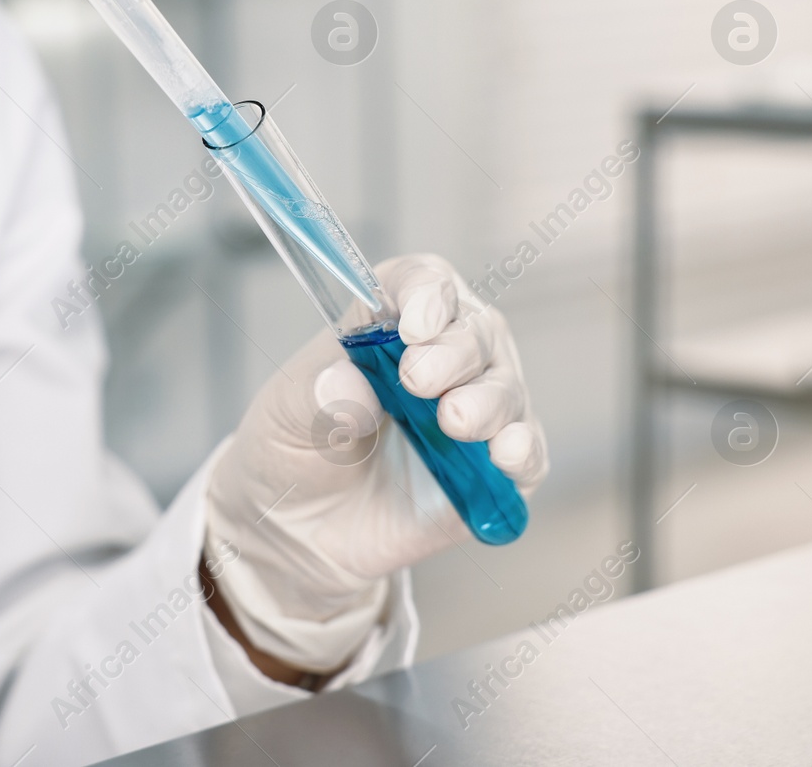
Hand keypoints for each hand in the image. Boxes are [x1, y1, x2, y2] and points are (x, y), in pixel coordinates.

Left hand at [204, 255, 547, 675]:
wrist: (297, 528)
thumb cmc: (294, 449)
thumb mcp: (285, 414)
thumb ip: (317, 394)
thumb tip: (350, 385)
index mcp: (392, 324)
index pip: (425, 283)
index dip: (426, 294)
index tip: (412, 324)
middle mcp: (445, 358)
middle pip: (475, 330)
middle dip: (454, 352)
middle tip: (419, 380)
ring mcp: (474, 412)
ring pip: (506, 387)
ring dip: (487, 400)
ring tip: (454, 421)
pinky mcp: (492, 471)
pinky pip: (526, 454)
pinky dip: (521, 450)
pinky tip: (505, 455)